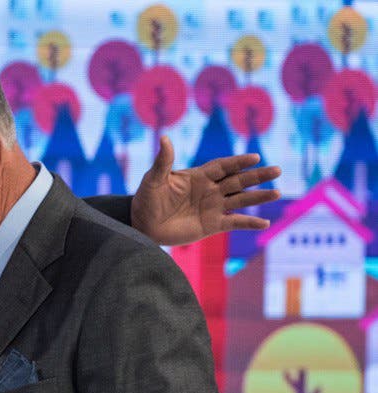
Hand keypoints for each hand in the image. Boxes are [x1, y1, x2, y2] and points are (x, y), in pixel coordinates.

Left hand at [132, 135, 281, 245]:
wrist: (143, 225)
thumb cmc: (147, 199)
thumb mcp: (154, 179)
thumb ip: (163, 161)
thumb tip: (164, 138)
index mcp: (198, 176)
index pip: (223, 166)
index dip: (238, 162)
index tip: (255, 158)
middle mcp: (210, 190)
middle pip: (238, 181)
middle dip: (257, 176)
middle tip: (277, 170)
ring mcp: (213, 207)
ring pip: (241, 200)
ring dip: (259, 197)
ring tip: (277, 192)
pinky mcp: (212, 225)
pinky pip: (234, 222)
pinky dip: (249, 223)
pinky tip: (265, 223)